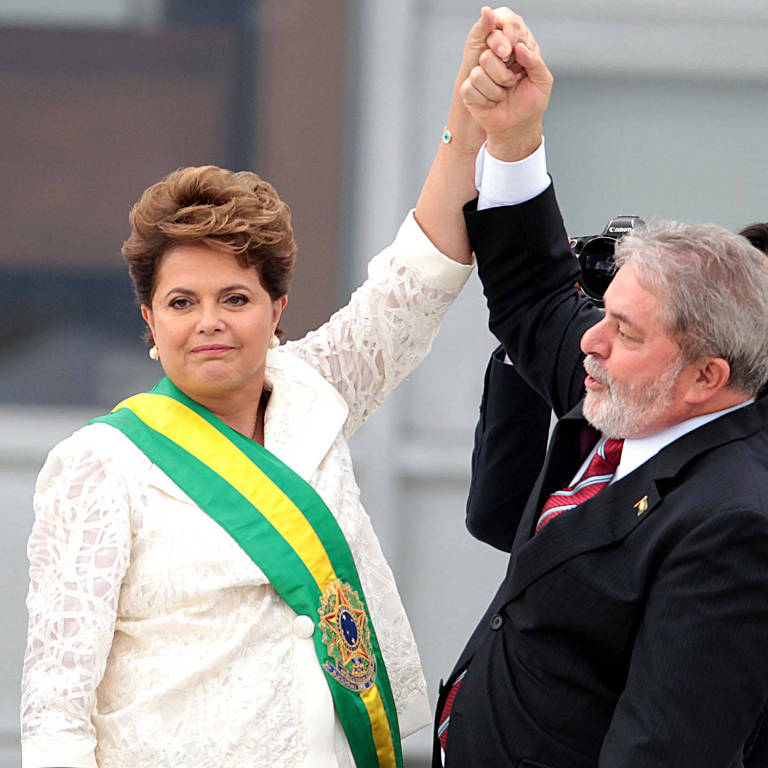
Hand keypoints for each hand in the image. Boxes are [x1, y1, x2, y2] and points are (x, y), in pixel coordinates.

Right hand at [446, 6, 525, 151]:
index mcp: (511, 51)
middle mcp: (493, 59)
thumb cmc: (531, 103)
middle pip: (488, 54)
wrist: (518, 127)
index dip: (505, 41)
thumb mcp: (542, 81)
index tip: (512, 54)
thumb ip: (534, 61)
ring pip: (478, 73)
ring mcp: (479, 75)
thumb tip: (519, 47)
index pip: (501, 33)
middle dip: (503, 74)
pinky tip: (492, 103)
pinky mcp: (469, 91)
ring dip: (496, 90)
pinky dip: (485, 99)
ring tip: (503, 95)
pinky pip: (470, 88)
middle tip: (512, 82)